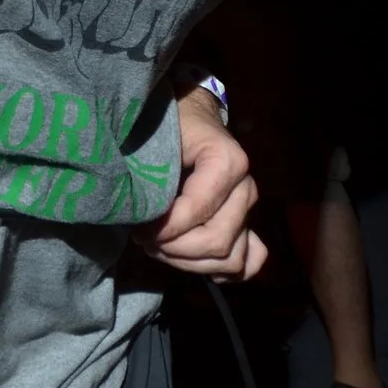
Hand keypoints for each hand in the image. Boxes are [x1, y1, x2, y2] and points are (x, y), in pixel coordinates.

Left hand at [134, 88, 267, 280]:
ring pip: (232, 259)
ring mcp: (250, 210)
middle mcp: (246, 188)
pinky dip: (222, 270)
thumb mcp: (159, 141)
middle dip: (174, 250)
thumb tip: (140, 216)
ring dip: (191, 264)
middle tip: (144, 239)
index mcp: (228, 162)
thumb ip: (153, 176)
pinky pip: (250, 262)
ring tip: (160, 248)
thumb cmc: (171, 126)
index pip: (196, 212)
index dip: (163, 229)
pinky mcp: (248, 225)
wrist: (193, 116)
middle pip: (217, 242)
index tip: (137, 228)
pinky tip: (192, 261)